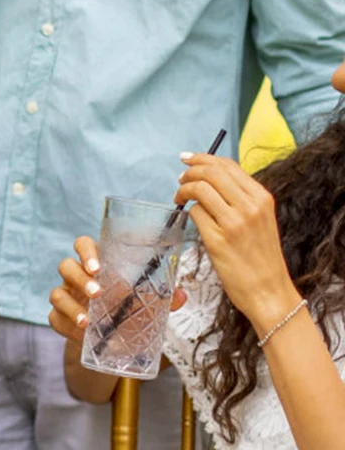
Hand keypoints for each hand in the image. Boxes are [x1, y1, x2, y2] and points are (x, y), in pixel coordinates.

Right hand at [48, 234, 185, 343]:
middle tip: (98, 293)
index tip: (97, 266)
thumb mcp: (146, 303)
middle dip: (80, 278)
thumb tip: (180, 294)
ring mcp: (65, 297)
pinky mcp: (59, 318)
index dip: (85, 251)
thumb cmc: (126, 310)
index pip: (83, 245)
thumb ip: (162, 298)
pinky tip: (81, 333)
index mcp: (96, 264)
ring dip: (71, 305)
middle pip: (66, 266)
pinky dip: (66, 325)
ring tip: (87, 320)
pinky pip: (54, 318)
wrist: (111, 341)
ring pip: (56, 293)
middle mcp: (76, 277)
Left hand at [175, 153, 297, 328]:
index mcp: (262, 198)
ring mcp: (234, 223)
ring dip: (184, 190)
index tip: (188, 159)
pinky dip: (188, 212)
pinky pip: (195, 213)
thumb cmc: (260, 256)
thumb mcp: (260, 219)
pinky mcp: (218, 240)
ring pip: (200, 189)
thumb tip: (210, 177)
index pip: (228, 165)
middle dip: (189, 171)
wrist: (269, 291)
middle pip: (211, 172)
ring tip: (179, 198)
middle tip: (180, 179)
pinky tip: (190, 219)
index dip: (203, 158)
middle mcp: (250, 207)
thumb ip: (241, 198)